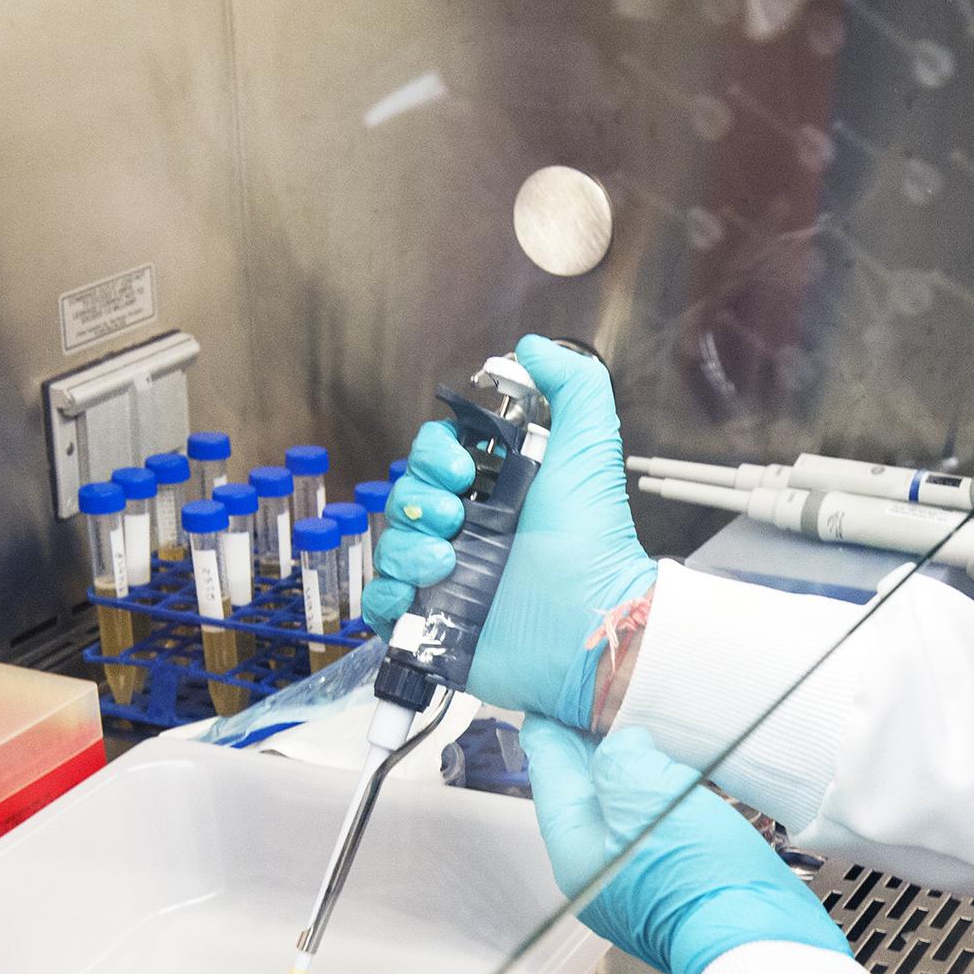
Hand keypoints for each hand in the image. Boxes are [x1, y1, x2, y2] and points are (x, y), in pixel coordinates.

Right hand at [364, 335, 657, 727]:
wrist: (590, 626)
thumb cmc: (592, 544)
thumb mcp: (590, 450)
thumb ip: (572, 387)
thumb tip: (532, 347)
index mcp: (495, 492)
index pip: (434, 455)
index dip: (436, 454)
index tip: (463, 468)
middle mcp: (468, 532)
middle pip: (403, 496)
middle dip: (419, 499)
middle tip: (458, 518)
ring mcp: (446, 580)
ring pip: (390, 545)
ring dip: (407, 547)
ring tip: (449, 563)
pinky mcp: (432, 626)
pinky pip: (380, 603)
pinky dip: (387, 595)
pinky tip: (418, 593)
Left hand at [520, 719, 850, 973]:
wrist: (756, 939)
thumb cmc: (699, 877)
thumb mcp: (647, 795)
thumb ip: (619, 758)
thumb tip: (625, 748)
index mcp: (575, 847)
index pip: (550, 769)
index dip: (551, 725)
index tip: (550, 696)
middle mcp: (595, 870)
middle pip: (584, 790)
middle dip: (591, 745)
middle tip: (599, 702)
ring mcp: (634, 881)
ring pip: (622, 809)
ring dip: (631, 770)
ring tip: (643, 731)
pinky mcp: (673, 885)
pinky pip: (655, 829)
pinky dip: (660, 798)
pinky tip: (680, 780)